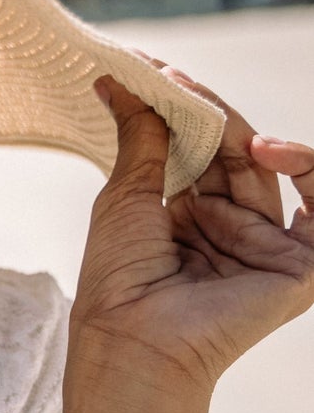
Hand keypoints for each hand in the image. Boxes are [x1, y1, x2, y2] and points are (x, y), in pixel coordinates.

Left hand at [69, 67, 313, 404]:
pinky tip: (267, 147)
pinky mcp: (299, 269)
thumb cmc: (118, 284)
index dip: (181, 111)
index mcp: (190, 220)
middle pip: (232, 155)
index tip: (150, 70)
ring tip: (200, 104)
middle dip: (205, 112)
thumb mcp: (126, 196)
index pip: (199, 152)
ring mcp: (264, 248)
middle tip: (170, 76)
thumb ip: (138, 137)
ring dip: (239, 130)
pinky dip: (306, 170)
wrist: (130, 342)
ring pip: (267, 170)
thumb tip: (117, 82)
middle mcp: (230, 231)